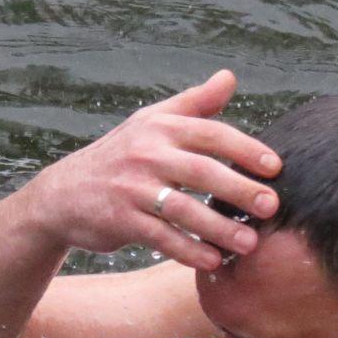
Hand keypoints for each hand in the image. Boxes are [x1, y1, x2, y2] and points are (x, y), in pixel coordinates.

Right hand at [18, 69, 282, 269]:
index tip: (275, 167)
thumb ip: (194, 103)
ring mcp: (131, 188)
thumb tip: (229, 76)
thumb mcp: (150, 122)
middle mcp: (146, 154)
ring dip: (219, 228)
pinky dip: (189, 250)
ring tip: (251, 243)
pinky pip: (162, 238)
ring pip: (184, 209)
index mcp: (159, 127)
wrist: (62, 195)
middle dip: (239, 188)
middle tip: (271, 206)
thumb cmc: (119, 156)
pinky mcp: (120, 220)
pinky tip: (214, 261)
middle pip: (202, 171)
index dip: (245, 149)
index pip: (210, 133)